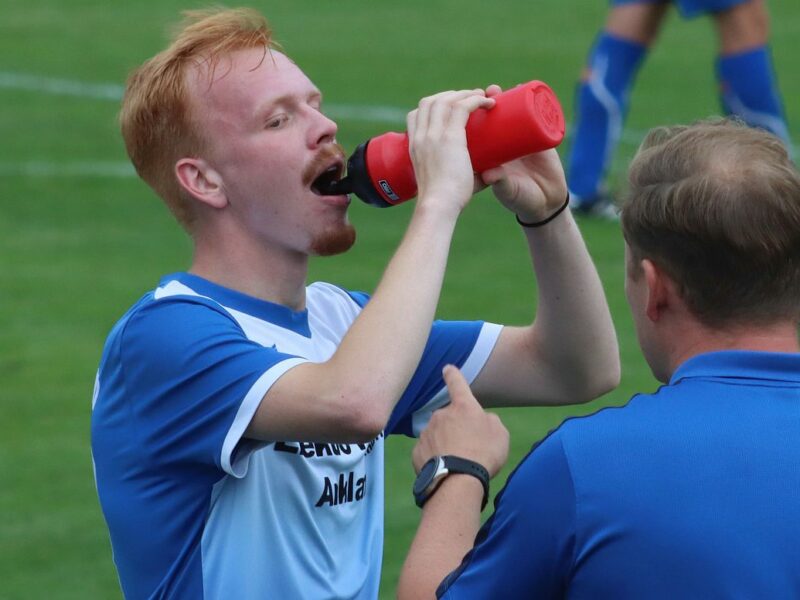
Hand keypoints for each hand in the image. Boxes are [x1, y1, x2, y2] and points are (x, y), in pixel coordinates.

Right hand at [407, 89, 494, 216]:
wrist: (438, 205)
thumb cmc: (445, 201)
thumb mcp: (448, 183)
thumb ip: (468, 175)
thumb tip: (490, 173)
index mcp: (414, 147)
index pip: (415, 115)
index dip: (432, 106)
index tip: (450, 108)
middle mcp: (421, 137)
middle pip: (429, 101)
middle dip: (450, 95)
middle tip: (469, 99)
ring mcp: (434, 135)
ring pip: (446, 100)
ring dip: (464, 94)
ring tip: (481, 96)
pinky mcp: (450, 137)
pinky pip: (462, 107)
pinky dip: (475, 100)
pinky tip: (487, 103)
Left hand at [413, 365, 508, 477]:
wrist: (458, 480)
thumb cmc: (484, 453)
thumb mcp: (500, 434)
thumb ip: (489, 421)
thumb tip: (481, 420)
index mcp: (462, 407)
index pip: (457, 383)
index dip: (453, 374)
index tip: (447, 368)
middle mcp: (441, 415)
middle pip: (448, 417)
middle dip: (454, 427)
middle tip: (467, 447)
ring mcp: (426, 433)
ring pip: (436, 434)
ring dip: (444, 443)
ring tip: (456, 462)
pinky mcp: (416, 451)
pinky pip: (427, 451)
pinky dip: (434, 458)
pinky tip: (444, 469)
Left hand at [478, 85, 567, 222]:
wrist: (546, 203)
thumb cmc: (521, 198)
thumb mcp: (507, 189)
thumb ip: (499, 182)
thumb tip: (489, 173)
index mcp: (492, 154)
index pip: (480, 131)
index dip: (473, 117)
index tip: (467, 105)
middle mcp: (505, 143)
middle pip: (495, 117)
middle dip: (488, 101)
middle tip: (486, 92)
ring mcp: (523, 139)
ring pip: (515, 113)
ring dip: (507, 98)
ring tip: (499, 90)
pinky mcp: (542, 137)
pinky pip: (538, 116)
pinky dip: (533, 104)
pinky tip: (527, 92)